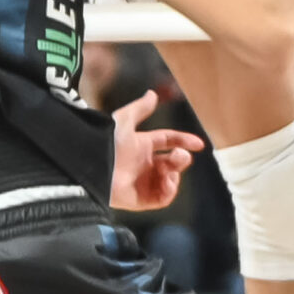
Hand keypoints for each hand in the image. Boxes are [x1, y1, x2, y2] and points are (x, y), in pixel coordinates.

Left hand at [108, 90, 203, 210]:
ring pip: (170, 180)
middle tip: (181, 157)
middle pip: (172, 161)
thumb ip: (139, 109)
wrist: (94, 166)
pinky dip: (169, 191)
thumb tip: (152, 94)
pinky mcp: (140, 199)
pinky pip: (161, 198)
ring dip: (175, 175)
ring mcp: (143, 181)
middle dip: (180, 159)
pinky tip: (167, 182)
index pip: (168, 141)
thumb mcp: (124, 121)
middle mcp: (144, 163)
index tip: (199, 144)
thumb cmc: (107, 141)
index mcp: (142, 144)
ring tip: (169, 172)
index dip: (183, 141)